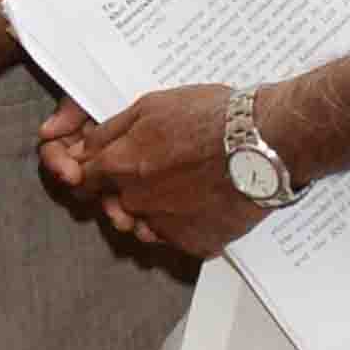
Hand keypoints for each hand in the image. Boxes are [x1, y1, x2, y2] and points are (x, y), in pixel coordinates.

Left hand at [49, 83, 264, 259]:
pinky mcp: (196, 243)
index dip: (93, 175)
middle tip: (158, 175)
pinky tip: (206, 202)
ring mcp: (166, 226)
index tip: (104, 172)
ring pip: (146, 226)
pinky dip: (188, 226)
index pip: (85, 181)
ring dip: (156, 213)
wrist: (264, 141)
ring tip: (185, 188)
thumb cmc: (212, 117)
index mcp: (121, 166)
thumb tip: (86, 147)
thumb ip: (111, 131)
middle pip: (116, 205)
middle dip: (125, 194)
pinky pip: (180, 240)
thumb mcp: (151, 106)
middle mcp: (137, 201)